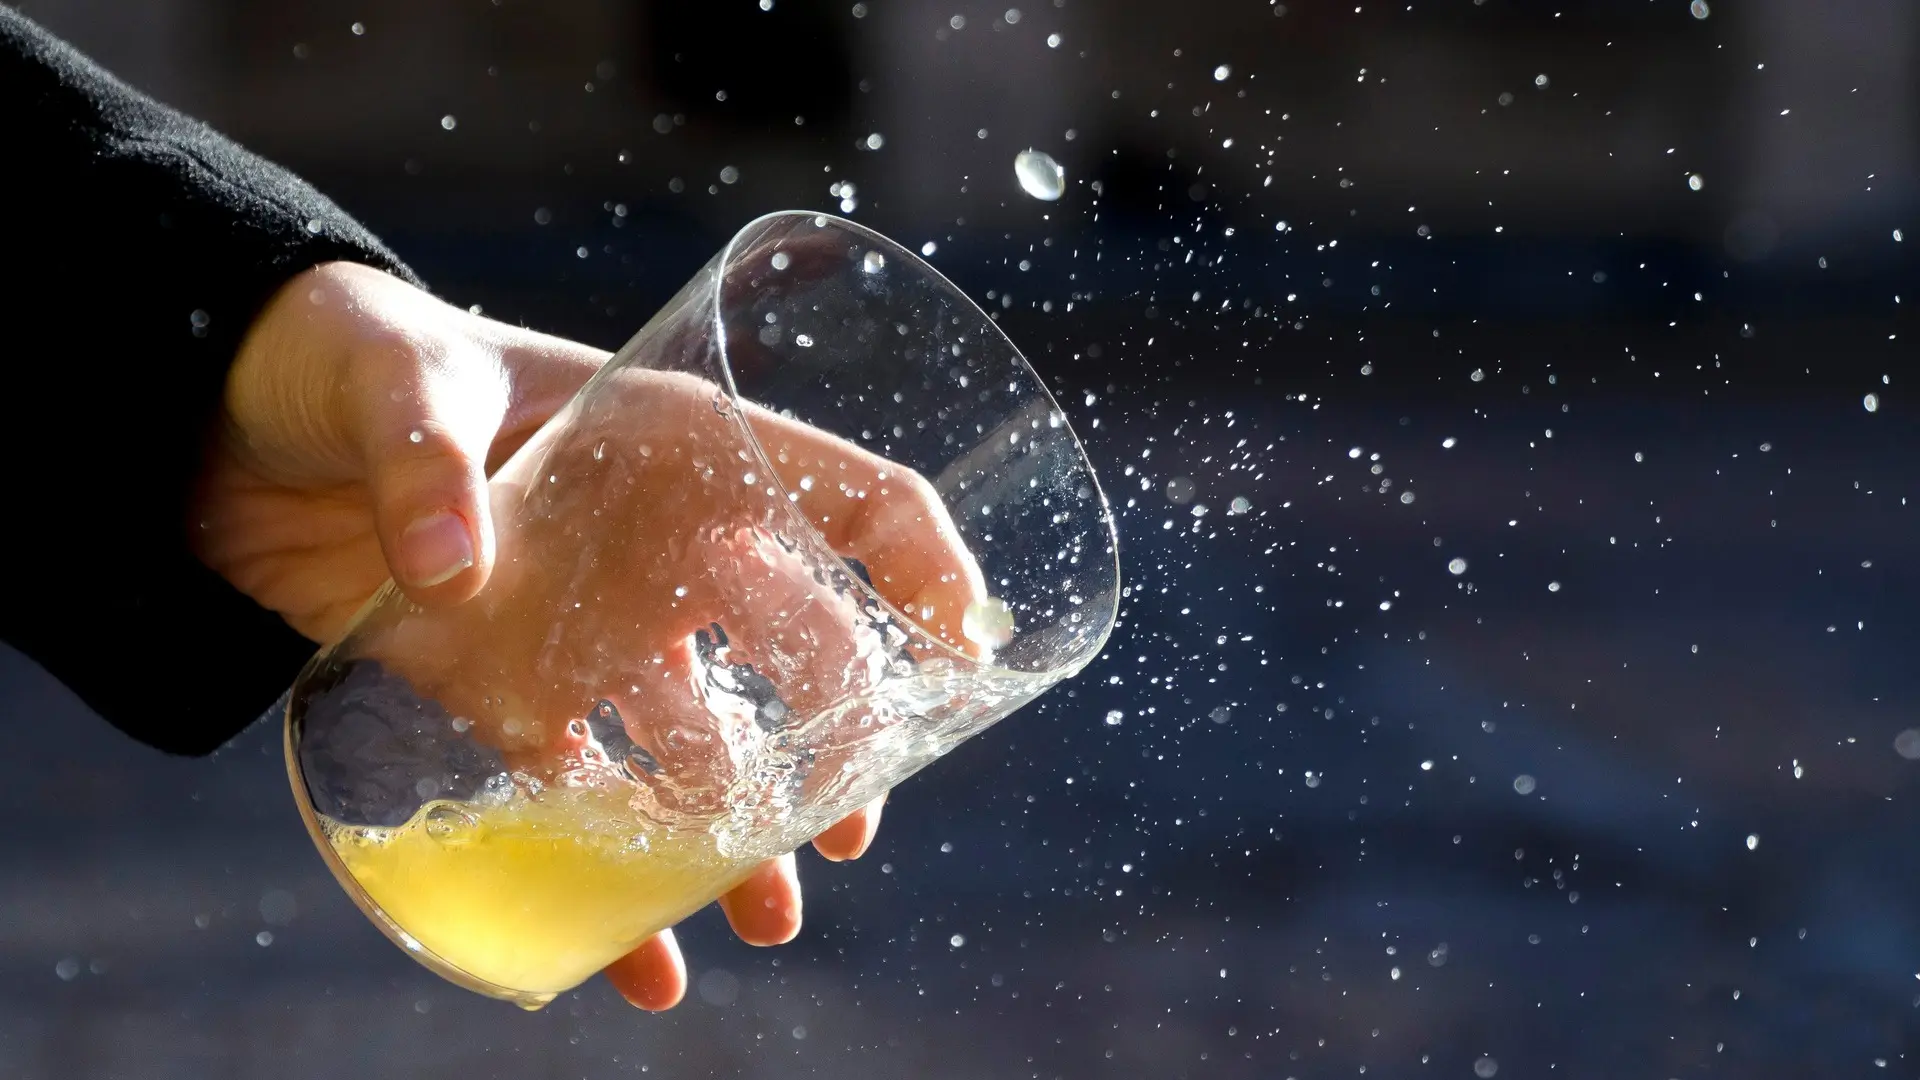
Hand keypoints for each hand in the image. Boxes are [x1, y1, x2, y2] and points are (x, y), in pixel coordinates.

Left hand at [192, 262, 977, 1008]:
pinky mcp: (523, 695)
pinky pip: (591, 798)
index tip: (967, 654)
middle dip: (844, 743)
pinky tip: (641, 958)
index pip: (850, 499)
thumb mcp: (395, 383)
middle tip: (841, 827)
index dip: (925, 566)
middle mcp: (669, 548)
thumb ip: (424, 462)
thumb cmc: (355, 362)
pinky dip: (615, 881)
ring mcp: (603, 630)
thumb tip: (455, 570)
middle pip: (806, 648)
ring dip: (745, 835)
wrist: (253, 430)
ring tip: (767, 916)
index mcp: (682, 449)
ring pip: (713, 746)